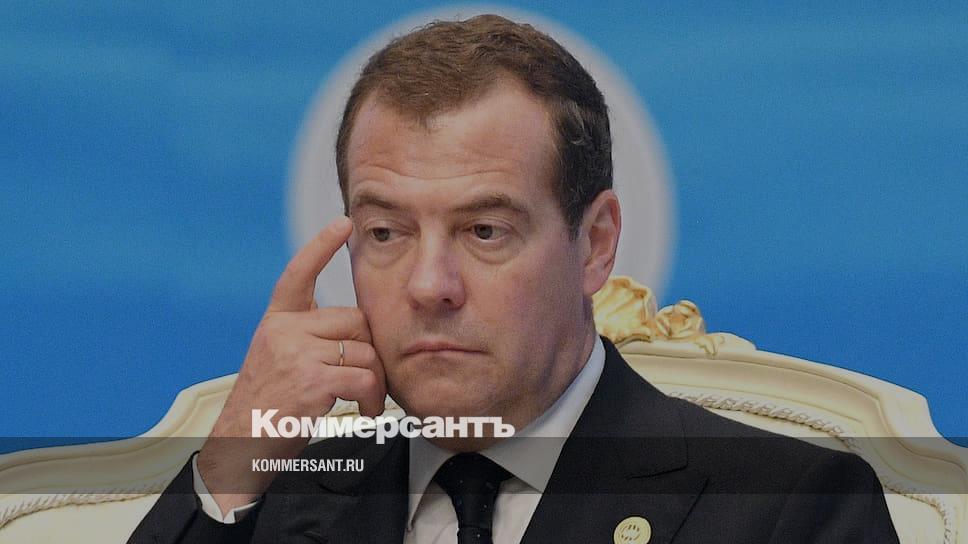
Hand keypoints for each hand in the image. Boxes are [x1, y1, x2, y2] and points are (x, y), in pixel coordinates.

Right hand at [196, 216, 386, 513]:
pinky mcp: (311, 380)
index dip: (321, 246)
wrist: (240, 447)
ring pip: (365, 352)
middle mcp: (283, 330)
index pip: (298, 274)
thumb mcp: (280, 359)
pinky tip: (364, 410)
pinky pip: (364, 378)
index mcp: (276, 321)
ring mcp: (295, 353)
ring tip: (368, 401)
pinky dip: (372, 398)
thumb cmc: (269, 406)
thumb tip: (357, 328)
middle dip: (371, 350)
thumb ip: (308, 336)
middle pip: (355, 320)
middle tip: (372, 379)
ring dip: (376, 382)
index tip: (342, 223)